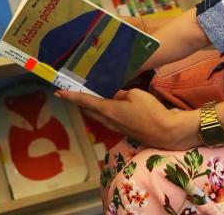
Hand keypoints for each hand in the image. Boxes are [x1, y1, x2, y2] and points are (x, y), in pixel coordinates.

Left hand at [57, 88, 197, 150]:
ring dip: (90, 105)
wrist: (165, 132)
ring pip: (97, 114)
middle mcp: (108, 120)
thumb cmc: (150, 111)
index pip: (85, 101)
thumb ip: (120, 93)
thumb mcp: (134, 95)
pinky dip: (102, 109)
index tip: (58, 92)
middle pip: (88, 109)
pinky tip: (107, 103)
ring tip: (87, 94)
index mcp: (108, 110)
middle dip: (79, 100)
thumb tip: (112, 93)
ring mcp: (115, 126)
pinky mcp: (123, 129)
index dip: (71, 96)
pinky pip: (107, 118)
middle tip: (71, 90)